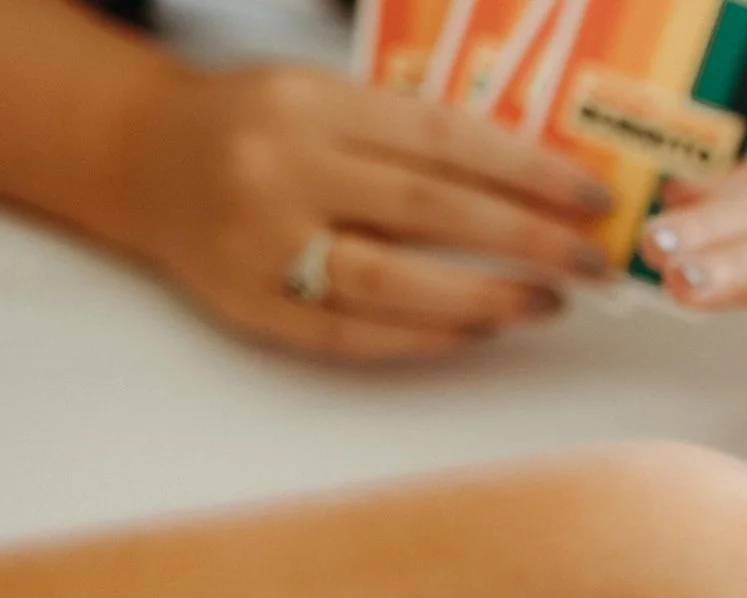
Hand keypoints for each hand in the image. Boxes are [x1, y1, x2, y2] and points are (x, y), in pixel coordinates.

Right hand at [118, 64, 612, 359]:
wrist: (140, 156)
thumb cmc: (258, 125)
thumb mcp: (327, 98)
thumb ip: (411, 135)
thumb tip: (534, 188)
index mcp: (311, 104)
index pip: (445, 139)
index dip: (530, 173)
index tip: (591, 199)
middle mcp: (282, 169)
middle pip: (431, 211)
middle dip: (529, 240)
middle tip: (592, 263)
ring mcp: (261, 242)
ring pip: (393, 281)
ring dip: (485, 297)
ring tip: (546, 302)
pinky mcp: (249, 304)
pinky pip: (350, 334)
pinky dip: (423, 336)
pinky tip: (477, 330)